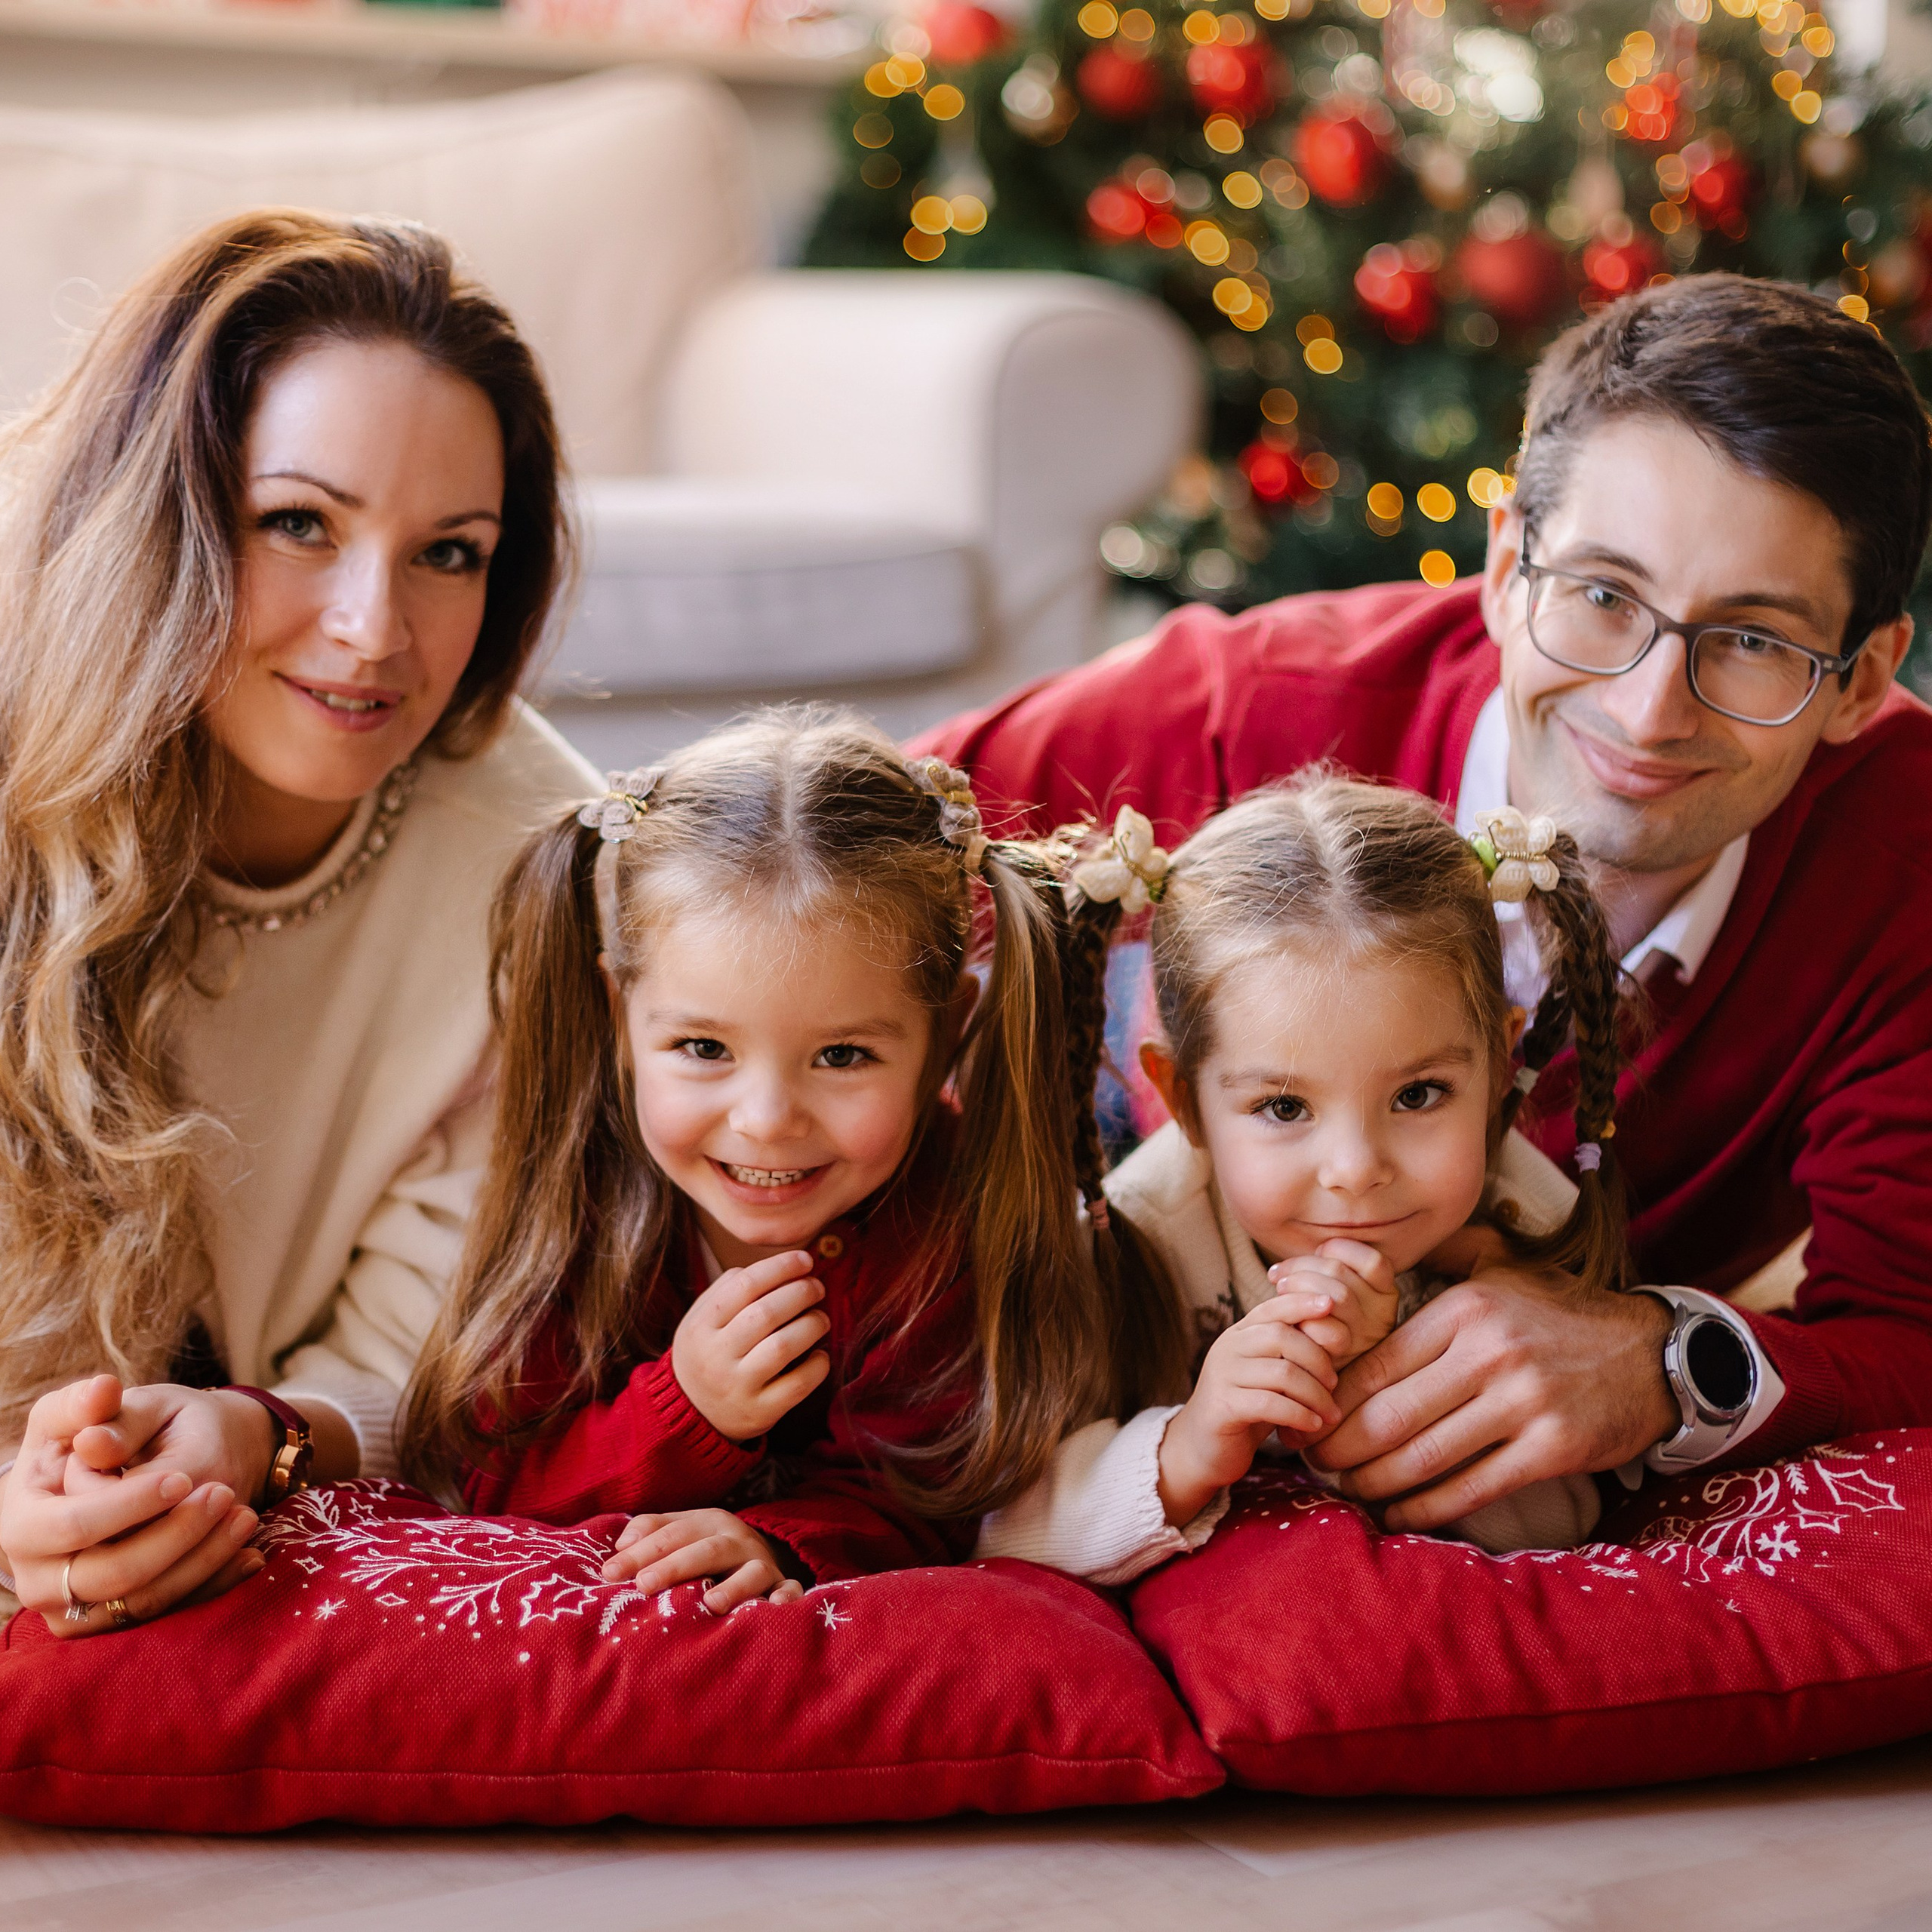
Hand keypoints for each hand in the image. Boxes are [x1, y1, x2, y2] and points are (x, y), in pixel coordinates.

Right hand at [0, 1376, 262, 1638]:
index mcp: (21, 1521)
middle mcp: (38, 1575)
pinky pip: (165, 1617)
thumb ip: (91, 1402)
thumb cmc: (104, 1434)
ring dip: (202, 1562)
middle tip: (227, 1494)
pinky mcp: (113, 1622)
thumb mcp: (95, 1408)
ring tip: (245, 1517)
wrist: (122, 1473)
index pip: (73, 1525)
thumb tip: (101, 1394)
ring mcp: (74, 1607)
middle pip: (111, 1574)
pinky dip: (210, 1587)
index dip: (129, 1505)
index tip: (182, 1478)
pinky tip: (250, 1555)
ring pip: (143, 1602)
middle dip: (176, 1536)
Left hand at [601, 1508, 804, 1611]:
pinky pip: (790, 1591)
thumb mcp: (681, 1533)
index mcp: (709, 1523)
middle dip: (674, 1566)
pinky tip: (773, 1608)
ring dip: (734, 1585)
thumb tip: (620, 1546)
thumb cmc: (706, 1552)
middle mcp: (738, 1540)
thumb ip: (650, 1533)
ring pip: (753, 1570)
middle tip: (643, 1585)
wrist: (762, 1555)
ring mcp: (763, 1564)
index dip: (640, 1552)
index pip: (672, 1533)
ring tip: (711, 1603)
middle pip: (707, 1549)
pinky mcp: (783, 1586)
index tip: (609, 1573)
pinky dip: (786, 1598)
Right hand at [670, 1250, 831, 1442]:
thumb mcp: (700, 1320)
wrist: (691, 1414)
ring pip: (782, 1347)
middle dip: (801, 1293)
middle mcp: (716, 1357)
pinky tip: (821, 1354)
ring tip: (821, 1318)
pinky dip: (817, 1366)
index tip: (805, 1260)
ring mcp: (738, 1387)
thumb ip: (727, 1289)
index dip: (780, 1267)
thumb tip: (774, 1267)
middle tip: (817, 1288)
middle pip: (766, 1313)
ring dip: (811, 1325)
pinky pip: (797, 1385)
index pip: (745, 1284)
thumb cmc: (707, 1354)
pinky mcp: (760, 1412)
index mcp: (701, 1327)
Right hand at [1157, 1302, 1339, 1527]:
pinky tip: (1313, 1426)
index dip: (1301, 1302)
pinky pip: (1271, 1404)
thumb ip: (1289, 1355)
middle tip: (1335, 1385)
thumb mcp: (1267, 1376)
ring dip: (1316, 1395)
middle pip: (1281, 1336)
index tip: (1330, 1304)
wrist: (1202, 1448)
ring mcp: (1222, 1375)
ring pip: (1282, 1373)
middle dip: (1318, 1359)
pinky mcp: (1222, 1406)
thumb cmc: (1246, 1409)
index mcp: (1239, 1334)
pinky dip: (1300, 1414)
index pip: (1272, 1308)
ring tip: (1330, 1414)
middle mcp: (1227, 1348)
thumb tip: (1334, 1336)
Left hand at [1267, 1237, 1399, 1367]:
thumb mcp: (1330, 1287)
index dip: (1337, 1249)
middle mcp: (1382, 1315)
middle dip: (1302, 1267)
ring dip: (1298, 1287)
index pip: (1373, 1260)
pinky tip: (1290, 1318)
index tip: (1317, 1253)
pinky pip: (1326, 1331)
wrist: (1311, 1363)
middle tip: (1281, 1277)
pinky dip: (1303, 1319)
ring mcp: (1365, 1338)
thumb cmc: (1317, 1315)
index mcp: (1385, 1292)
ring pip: (1334, 1298)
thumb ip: (1321, 1271)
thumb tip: (1279, 1271)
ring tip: (1281, 1289)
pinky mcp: (1345, 1357)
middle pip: (1340, 1272)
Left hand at [1305, 1265, 1680, 1531]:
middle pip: (1390, 1414)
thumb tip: (1375, 1249)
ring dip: (1375, 1482)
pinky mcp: (1551, 1450)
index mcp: (1466, 1311)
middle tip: (1312, 1462)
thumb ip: (1445, 1256)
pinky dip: (1427, 1507)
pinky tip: (1397, 1514)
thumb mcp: (1503, 1271)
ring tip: (1346, 1490)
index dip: (1334, 1397)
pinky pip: (1472, 1487)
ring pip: (1424, 1456)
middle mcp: (1489, 1354)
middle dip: (1339, 1446)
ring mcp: (1522, 1405)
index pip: (1378, 1362)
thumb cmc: (1562, 1316)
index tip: (1309, 1415)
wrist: (1655, 1355)